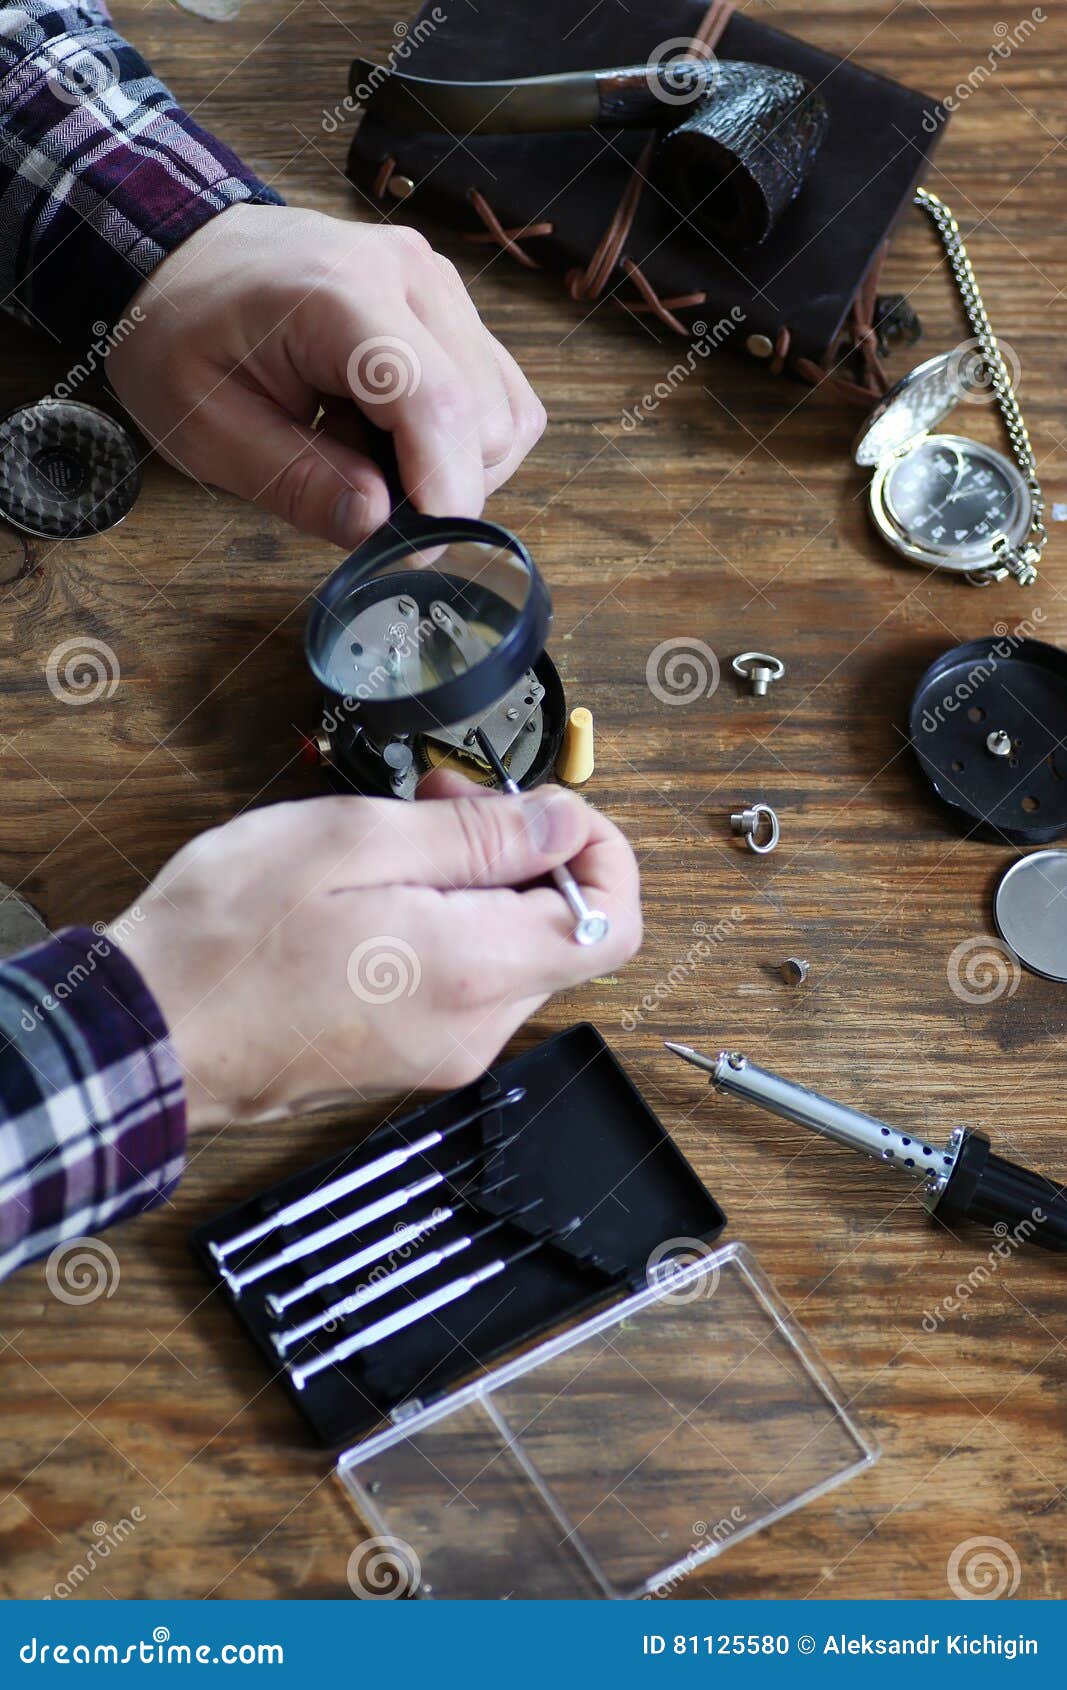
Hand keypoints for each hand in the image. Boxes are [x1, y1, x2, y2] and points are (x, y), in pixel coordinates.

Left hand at [106, 204, 546, 544]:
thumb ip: (295, 482)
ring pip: (507, 414)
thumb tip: (378, 527)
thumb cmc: (184, 334)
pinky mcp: (453, 307)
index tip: (414, 552)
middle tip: (357, 491)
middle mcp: (410, 276)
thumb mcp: (206, 427)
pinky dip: (464, 442)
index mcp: (340, 294)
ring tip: (368, 453)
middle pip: (485, 418)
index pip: (437, 402)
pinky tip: (394, 436)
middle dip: (439, 487)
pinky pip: (500, 397)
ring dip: (455, 466)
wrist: (186, 255)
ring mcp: (440, 286)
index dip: (443, 492)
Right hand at [106, 779, 640, 1130]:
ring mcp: (445, 1050)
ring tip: (392, 844)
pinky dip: (448, 925)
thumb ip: (478, 835)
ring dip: (480, 884)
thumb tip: (565, 819)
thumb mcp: (352, 842)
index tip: (536, 805)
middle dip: (523, 850)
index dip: (596, 848)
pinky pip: (468, 981)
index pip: (612, 920)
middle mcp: (477, 1027)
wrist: (146, 1036)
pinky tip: (378, 894)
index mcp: (476, 971)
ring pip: (514, 952)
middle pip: (563, 930)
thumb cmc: (227, 938)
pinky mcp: (412, 1056)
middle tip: (440, 799)